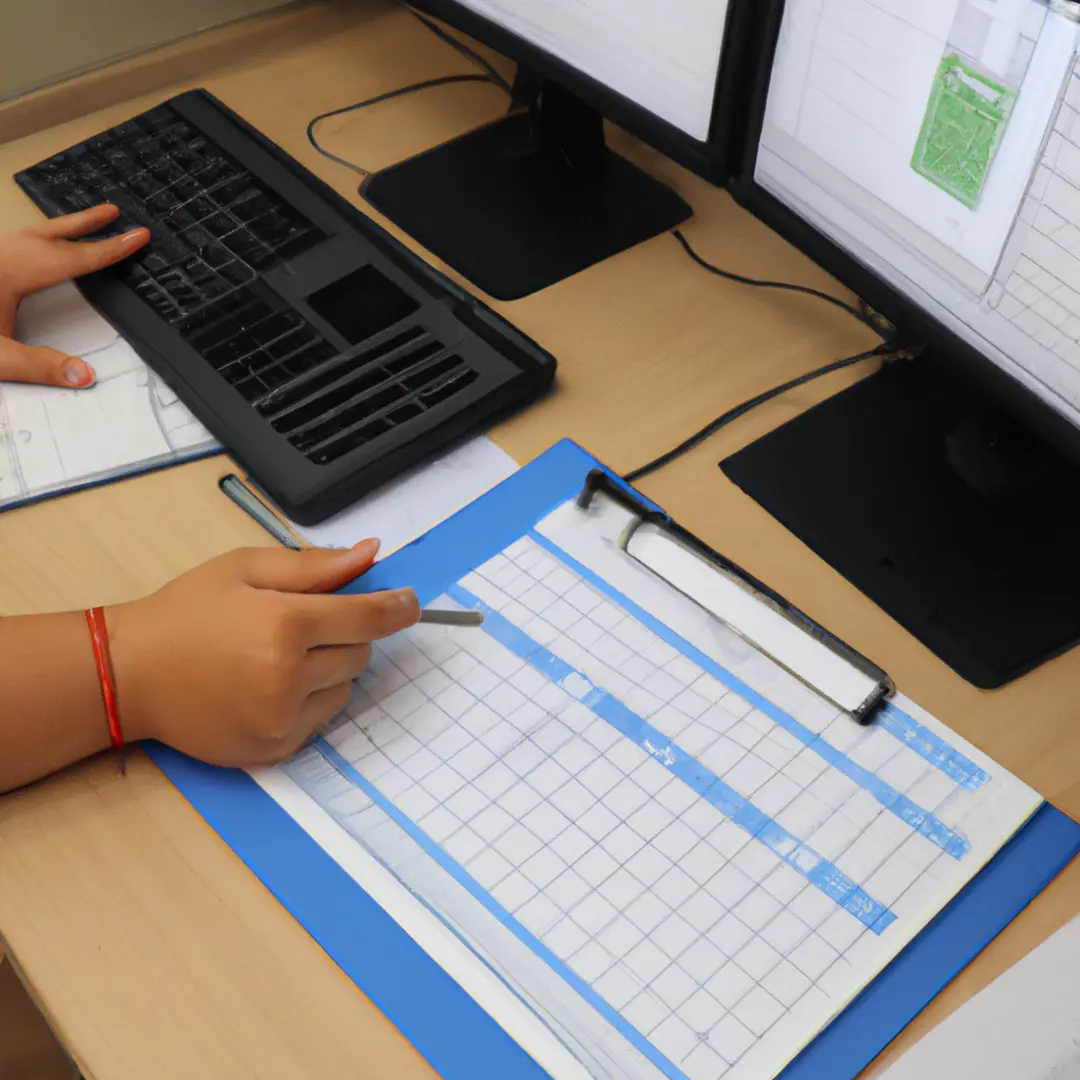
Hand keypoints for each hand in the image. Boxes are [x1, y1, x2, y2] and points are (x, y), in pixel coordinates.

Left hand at [0, 204, 148, 388]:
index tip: (138, 236)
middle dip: (84, 224)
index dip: (108, 249)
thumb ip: (39, 367)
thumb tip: (85, 375)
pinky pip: (11, 244)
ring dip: (58, 229)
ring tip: (83, 222)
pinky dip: (34, 241)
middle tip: (115, 213)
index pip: (71, 257)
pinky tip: (35, 249)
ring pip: (27, 235)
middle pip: (49, 234)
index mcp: (9, 272)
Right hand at [108, 540, 419, 766]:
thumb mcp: (244, 568)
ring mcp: (282, 718)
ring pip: (346, 687)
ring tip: (277, 656)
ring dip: (329, 669)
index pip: (368, 618)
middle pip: (361, 653)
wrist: (130, 674)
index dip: (397, 608)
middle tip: (305, 624)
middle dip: (347, 634)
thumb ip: (314, 565)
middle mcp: (288, 676)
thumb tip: (370, 554)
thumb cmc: (186, 613)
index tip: (410, 603)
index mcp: (283, 623)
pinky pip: (324, 718)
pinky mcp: (275, 748)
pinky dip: (311, 700)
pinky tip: (269, 686)